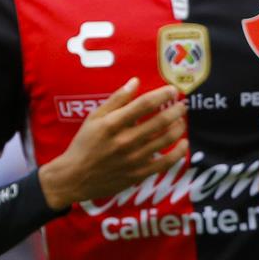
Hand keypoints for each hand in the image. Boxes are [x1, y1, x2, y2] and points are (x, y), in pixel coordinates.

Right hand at [38, 78, 189, 210]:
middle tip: (182, 104)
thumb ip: (116, 100)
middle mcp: (124, 141)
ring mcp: (133, 159)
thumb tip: (135, 82)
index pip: (144, 104)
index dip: (162, 95)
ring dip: (179, 127)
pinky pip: (166, 162)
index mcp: (112, 124)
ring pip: (166, 139)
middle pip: (160, 121)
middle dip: (176, 110)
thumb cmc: (84, 144)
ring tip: (181, 120)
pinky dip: (179, 151)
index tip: (172, 90)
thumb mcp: (93, 118)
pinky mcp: (139, 173)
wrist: (75, 177)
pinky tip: (183, 143)